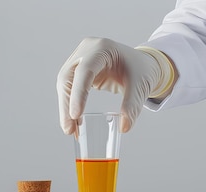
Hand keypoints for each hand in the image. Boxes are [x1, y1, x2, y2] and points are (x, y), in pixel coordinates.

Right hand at [56, 37, 173, 133]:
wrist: (142, 63)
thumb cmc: (142, 70)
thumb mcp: (141, 87)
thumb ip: (133, 106)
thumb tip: (124, 127)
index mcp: (102, 48)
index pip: (85, 71)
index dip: (78, 94)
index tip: (75, 115)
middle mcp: (86, 50)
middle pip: (67, 78)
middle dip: (66, 105)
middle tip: (69, 129)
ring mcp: (79, 58)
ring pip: (64, 84)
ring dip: (65, 107)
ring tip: (70, 129)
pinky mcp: (77, 69)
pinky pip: (68, 88)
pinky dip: (69, 105)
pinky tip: (73, 121)